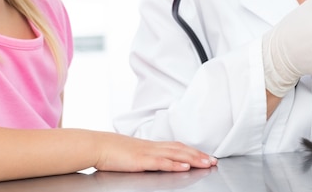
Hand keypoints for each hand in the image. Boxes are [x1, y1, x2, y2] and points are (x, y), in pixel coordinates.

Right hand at [95, 134, 216, 172]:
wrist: (98, 146)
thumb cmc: (113, 151)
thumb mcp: (134, 152)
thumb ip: (147, 156)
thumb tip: (157, 160)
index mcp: (152, 145)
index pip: (178, 146)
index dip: (193, 151)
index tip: (206, 156)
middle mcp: (154, 147)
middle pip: (181, 149)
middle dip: (199, 155)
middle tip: (214, 161)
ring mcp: (149, 152)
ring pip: (176, 154)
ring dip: (193, 158)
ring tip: (206, 163)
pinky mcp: (142, 160)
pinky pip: (162, 162)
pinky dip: (175, 164)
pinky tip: (185, 166)